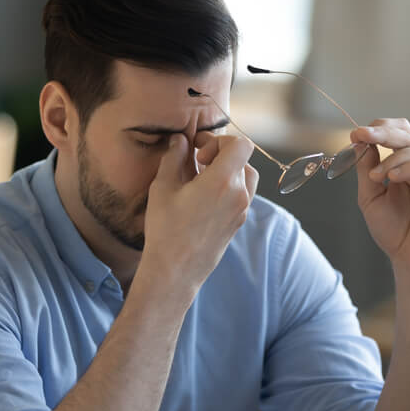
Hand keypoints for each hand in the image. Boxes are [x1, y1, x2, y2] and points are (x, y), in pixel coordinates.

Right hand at [141, 133, 258, 292]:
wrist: (176, 270)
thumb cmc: (166, 229)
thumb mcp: (163, 187)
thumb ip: (174, 157)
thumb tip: (180, 140)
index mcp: (223, 181)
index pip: (241, 144)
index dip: (220, 140)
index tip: (199, 151)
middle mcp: (239, 194)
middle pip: (243, 160)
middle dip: (221, 154)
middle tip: (197, 162)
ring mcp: (241, 211)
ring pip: (246, 177)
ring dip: (228, 171)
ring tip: (202, 179)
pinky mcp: (238, 223)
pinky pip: (242, 195)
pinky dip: (228, 188)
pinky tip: (204, 197)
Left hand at [350, 119, 409, 282]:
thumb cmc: (393, 232)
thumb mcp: (370, 198)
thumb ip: (366, 169)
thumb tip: (360, 139)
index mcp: (404, 166)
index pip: (396, 134)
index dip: (377, 129)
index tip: (355, 133)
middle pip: (408, 135)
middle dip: (383, 133)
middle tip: (363, 135)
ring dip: (393, 157)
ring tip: (376, 175)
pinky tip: (394, 178)